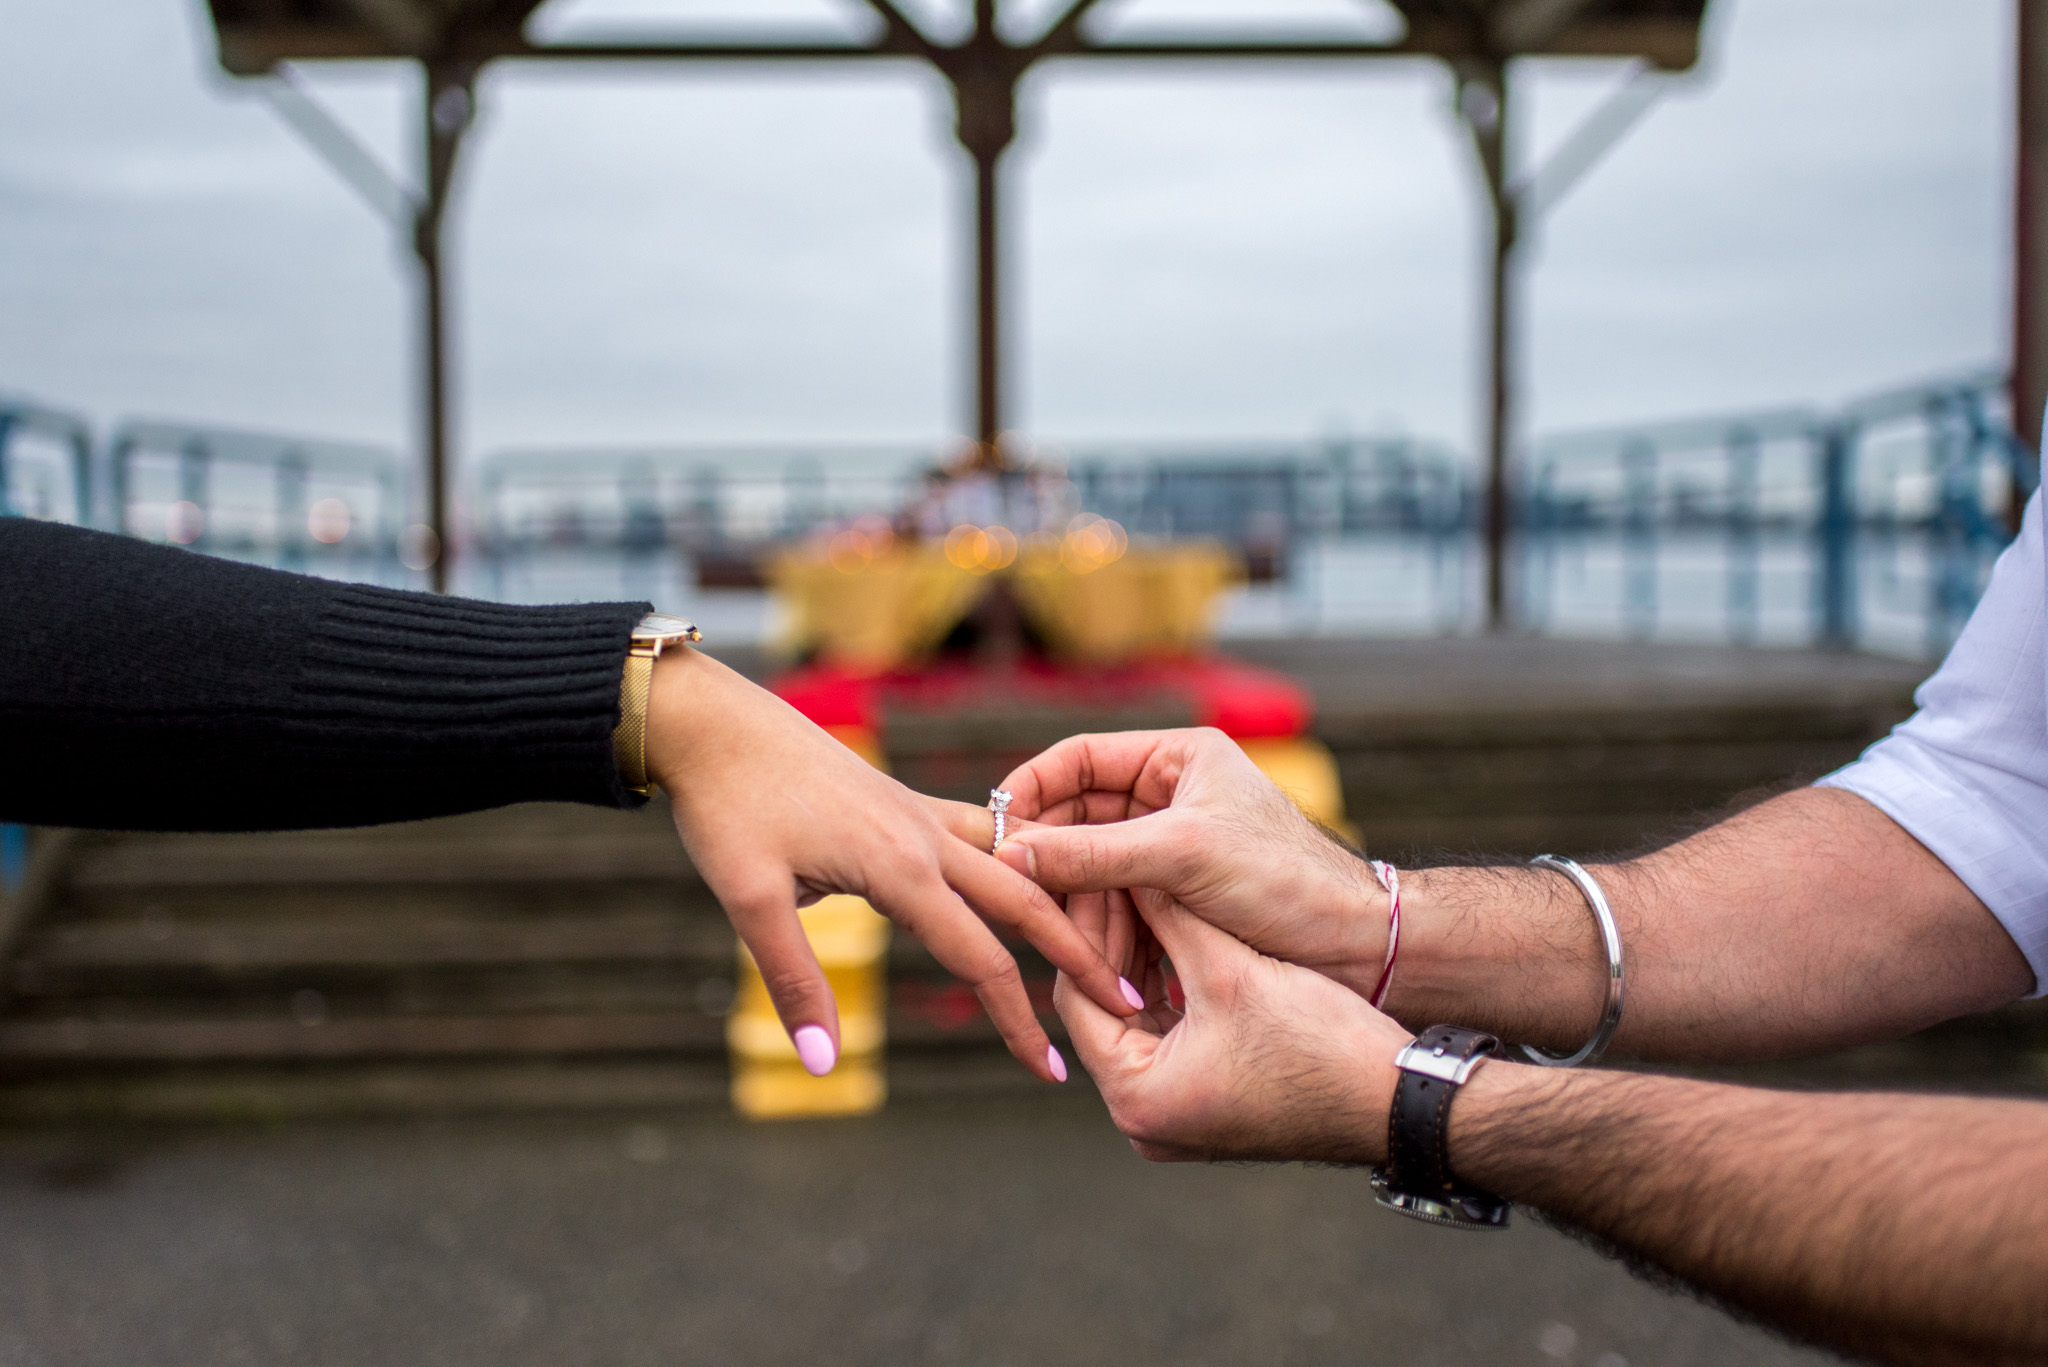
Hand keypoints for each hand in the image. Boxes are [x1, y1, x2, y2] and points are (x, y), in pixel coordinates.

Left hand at [646, 648, 1137, 1081]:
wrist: (713, 722)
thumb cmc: (726, 808)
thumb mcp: (746, 901)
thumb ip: (793, 982)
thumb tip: (824, 1064)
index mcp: (900, 867)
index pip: (982, 958)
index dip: (1019, 1021)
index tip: (1051, 1070)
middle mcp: (926, 836)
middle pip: (1027, 902)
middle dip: (1077, 956)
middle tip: (1127, 1001)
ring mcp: (919, 811)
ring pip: (1014, 860)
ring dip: (1058, 903)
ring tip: (1098, 938)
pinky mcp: (904, 799)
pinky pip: (984, 830)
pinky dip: (1019, 861)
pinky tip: (1026, 875)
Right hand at [990, 729, 1390, 1000]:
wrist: (1356, 945)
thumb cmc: (1285, 881)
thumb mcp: (1182, 857)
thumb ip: (1094, 854)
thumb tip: (1010, 853)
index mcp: (1177, 757)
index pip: (1079, 759)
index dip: (1031, 790)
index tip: (994, 829)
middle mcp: (1169, 794)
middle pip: (1076, 815)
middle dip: (1047, 854)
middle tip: (1010, 889)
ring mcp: (1169, 847)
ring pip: (1090, 865)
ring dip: (1070, 898)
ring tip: (1049, 930)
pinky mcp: (1174, 896)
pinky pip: (1113, 901)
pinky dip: (1095, 925)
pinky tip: (1081, 952)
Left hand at [1055, 884, 1409, 1163]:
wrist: (1398, 1100)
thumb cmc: (1320, 1044)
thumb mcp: (1231, 969)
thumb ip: (1170, 916)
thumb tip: (1124, 865)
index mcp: (1136, 1098)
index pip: (1080, 998)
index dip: (1088, 929)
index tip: (1099, 875)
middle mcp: (1144, 1120)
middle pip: (1106, 1012)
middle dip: (1116, 944)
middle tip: (1120, 877)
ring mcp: (1175, 1117)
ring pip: (1140, 1022)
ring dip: (1145, 963)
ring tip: (1150, 896)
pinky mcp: (1206, 1105)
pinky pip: (1171, 1040)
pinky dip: (1174, 992)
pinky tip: (1181, 935)